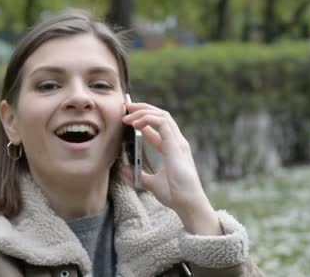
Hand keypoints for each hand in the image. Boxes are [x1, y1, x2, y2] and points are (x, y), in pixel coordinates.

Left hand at [121, 102, 221, 234]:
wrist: (187, 203)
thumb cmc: (175, 195)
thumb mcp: (151, 183)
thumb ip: (138, 174)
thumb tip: (122, 169)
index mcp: (172, 148)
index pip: (158, 126)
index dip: (143, 119)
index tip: (128, 117)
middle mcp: (176, 142)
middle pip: (160, 115)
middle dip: (142, 108)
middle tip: (125, 106)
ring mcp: (178, 142)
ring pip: (162, 115)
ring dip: (143, 110)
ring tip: (127, 112)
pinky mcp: (176, 144)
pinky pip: (162, 122)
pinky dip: (147, 118)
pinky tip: (135, 123)